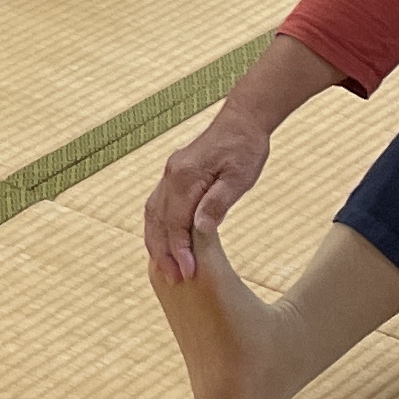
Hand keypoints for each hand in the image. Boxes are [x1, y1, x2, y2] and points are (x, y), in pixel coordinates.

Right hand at [143, 114, 269, 281]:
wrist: (242, 119)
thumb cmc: (245, 148)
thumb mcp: (239, 178)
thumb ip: (217, 203)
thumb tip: (200, 229)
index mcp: (185, 177)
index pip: (176, 222)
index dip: (179, 250)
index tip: (188, 273)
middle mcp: (171, 176)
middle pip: (157, 221)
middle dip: (162, 252)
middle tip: (173, 279)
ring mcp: (169, 175)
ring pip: (153, 214)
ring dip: (156, 242)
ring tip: (165, 268)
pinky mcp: (174, 175)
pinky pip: (158, 205)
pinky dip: (158, 227)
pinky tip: (165, 242)